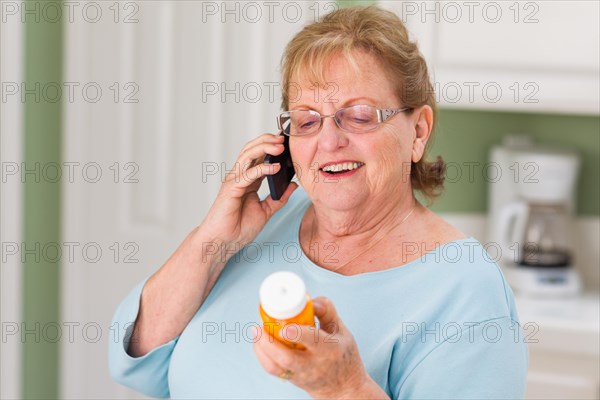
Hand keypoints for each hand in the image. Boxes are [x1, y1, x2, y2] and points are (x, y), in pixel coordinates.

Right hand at [199, 133, 297, 251]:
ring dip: (265, 148)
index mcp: (248, 180)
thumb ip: (279, 198)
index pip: (260, 156)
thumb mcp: (266, 211)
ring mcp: (234, 181)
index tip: (288, 142)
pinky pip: (248, 174)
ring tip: (280, 146)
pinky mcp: (231, 189)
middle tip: (283, 138)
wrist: (223, 242)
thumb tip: (293, 185)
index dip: (272, 147)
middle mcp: (240, 176)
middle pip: (252, 150)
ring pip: (248, 155)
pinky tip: (275, 168)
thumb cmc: (239, 228)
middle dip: (268, 141)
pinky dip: (262, 169)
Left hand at [253, 297, 388, 398]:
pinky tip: (259, 341)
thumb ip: (327, 311)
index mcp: (330, 349)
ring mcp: (302, 374)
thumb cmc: (343, 356)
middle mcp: (315, 364)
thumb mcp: (342, 331)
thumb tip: (309, 300)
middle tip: (260, 326)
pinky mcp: (292, 379)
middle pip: (288, 358)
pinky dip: (262, 355)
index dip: (296, 333)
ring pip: (276, 367)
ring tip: (256, 331)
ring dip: (261, 349)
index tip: (285, 325)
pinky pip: (273, 370)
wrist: (343, 388)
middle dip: (270, 342)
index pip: (313, 341)